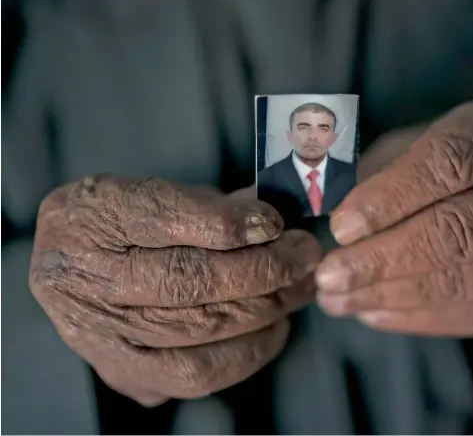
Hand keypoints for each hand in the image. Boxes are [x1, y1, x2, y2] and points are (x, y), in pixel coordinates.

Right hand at [30, 176, 320, 405]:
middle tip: (305, 253)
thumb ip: (211, 204)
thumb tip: (276, 219)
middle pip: (187, 280)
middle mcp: (84, 278)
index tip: (274, 221)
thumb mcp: (156, 194)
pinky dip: (248, 351)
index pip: (161, 215)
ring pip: (199, 328)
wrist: (73, 273)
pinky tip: (275, 327)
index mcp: (90, 217)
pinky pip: (197, 374)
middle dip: (264, 268)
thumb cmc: (124, 226)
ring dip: (266, 307)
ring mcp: (102, 335)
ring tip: (300, 287)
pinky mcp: (124, 373)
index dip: (227, 223)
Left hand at [316, 97, 472, 336]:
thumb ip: (382, 173)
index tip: (342, 225)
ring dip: (395, 294)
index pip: (454, 160)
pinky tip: (374, 312)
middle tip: (331, 275)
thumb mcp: (419, 140)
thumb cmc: (456, 156)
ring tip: (339, 299)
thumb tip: (338, 225)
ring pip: (472, 279)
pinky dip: (420, 318)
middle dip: (387, 258)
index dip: (394, 195)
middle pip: (466, 230)